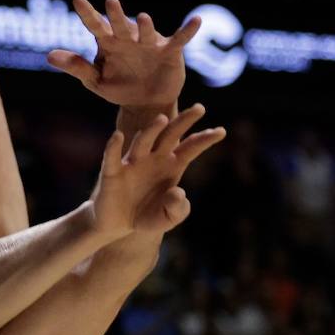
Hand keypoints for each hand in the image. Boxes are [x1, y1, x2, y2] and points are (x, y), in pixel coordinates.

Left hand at [49, 0, 200, 109]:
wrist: (145, 104)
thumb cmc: (118, 88)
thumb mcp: (95, 81)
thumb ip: (76, 67)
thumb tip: (49, 56)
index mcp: (108, 43)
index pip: (95, 26)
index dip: (87, 14)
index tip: (77, 0)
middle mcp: (129, 39)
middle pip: (121, 25)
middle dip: (116, 15)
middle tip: (110, 2)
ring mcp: (150, 43)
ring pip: (147, 32)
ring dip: (145, 27)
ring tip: (142, 19)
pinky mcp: (170, 52)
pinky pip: (179, 39)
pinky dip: (187, 31)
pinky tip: (195, 21)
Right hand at [88, 105, 224, 240]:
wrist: (119, 225)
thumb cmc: (146, 217)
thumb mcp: (168, 218)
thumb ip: (178, 209)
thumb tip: (177, 192)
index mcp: (171, 166)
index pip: (190, 148)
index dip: (205, 140)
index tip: (221, 131)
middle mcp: (153, 158)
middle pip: (171, 135)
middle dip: (185, 121)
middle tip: (200, 108)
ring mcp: (133, 162)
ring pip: (144, 140)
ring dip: (153, 129)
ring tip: (163, 119)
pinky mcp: (112, 172)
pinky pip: (112, 156)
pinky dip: (114, 146)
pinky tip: (118, 136)